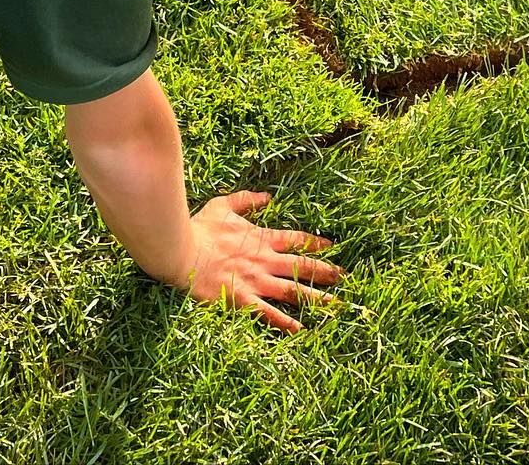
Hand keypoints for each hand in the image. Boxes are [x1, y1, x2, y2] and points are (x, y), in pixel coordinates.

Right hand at [171, 189, 341, 332]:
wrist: (183, 251)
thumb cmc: (200, 228)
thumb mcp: (222, 205)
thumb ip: (246, 199)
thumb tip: (267, 196)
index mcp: (260, 238)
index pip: (295, 239)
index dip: (315, 242)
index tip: (332, 246)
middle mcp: (264, 261)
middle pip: (302, 266)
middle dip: (326, 272)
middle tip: (346, 278)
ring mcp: (256, 282)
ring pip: (294, 291)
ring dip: (317, 298)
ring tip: (337, 305)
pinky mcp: (244, 301)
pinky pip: (270, 314)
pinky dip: (287, 324)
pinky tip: (303, 331)